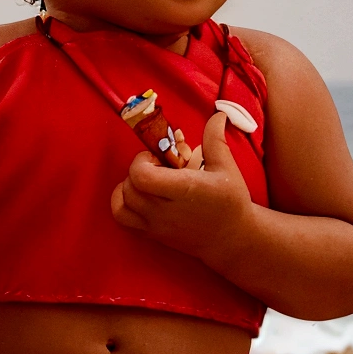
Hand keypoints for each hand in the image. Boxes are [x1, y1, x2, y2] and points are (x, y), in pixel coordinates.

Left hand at [110, 113, 254, 262]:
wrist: (231, 239)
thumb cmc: (230, 202)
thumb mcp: (227, 167)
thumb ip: (215, 139)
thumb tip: (218, 115)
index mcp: (184, 190)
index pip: (141, 176)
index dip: (142, 160)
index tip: (158, 157)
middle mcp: (165, 210)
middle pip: (130, 186)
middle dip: (137, 170)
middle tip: (157, 167)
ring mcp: (156, 225)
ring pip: (121, 202)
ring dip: (128, 186)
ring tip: (147, 182)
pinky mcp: (152, 234)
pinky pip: (122, 219)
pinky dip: (122, 204)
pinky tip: (140, 196)